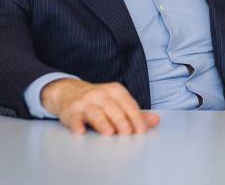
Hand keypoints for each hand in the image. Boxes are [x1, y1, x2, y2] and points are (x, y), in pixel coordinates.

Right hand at [40, 78, 159, 134]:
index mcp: (115, 91)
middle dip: (121, 121)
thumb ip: (135, 113)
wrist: (68, 91)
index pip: (128, 104)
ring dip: (102, 122)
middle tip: (127, 134)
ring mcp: (84, 102)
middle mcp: (100, 94)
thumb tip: (156, 121)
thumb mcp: (117, 102)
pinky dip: (77, 124)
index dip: (136, 118)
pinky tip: (81, 131)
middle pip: (113, 108)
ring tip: (109, 133)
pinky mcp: (71, 111)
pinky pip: (74, 118)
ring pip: (95, 112)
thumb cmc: (97, 100)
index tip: (141, 131)